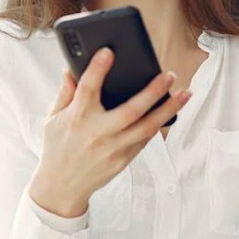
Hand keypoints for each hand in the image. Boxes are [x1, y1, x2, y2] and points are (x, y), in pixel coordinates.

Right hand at [28, 47, 191, 217]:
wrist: (62, 186)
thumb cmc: (57, 148)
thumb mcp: (53, 119)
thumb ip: (65, 94)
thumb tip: (70, 70)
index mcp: (76, 118)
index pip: (88, 88)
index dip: (98, 68)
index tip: (109, 52)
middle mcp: (97, 133)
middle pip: (131, 109)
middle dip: (153, 91)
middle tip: (168, 76)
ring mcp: (112, 148)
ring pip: (147, 127)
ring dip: (168, 109)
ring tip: (184, 93)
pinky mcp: (122, 160)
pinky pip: (145, 140)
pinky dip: (158, 125)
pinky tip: (170, 112)